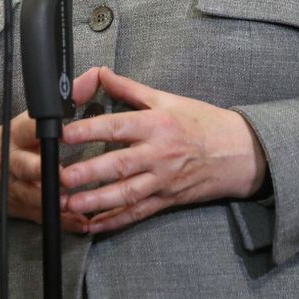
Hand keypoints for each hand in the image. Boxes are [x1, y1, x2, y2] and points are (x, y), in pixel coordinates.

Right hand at [0, 108, 88, 235]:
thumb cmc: (12, 143)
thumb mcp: (29, 119)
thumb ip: (66, 100)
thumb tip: (94, 76)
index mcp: (15, 135)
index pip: (27, 128)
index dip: (44, 131)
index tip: (61, 133)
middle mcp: (14, 161)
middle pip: (26, 166)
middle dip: (43, 172)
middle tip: (64, 177)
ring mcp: (16, 187)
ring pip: (35, 196)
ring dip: (56, 201)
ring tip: (74, 204)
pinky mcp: (23, 208)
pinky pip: (44, 217)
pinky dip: (64, 222)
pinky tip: (83, 223)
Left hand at [59, 67, 267, 233]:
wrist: (239, 152)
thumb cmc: (203, 122)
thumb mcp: (168, 99)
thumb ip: (130, 89)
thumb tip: (101, 73)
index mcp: (157, 124)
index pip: (118, 126)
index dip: (90, 130)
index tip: (65, 133)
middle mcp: (159, 154)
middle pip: (119, 165)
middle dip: (88, 172)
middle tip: (60, 177)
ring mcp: (163, 180)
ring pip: (126, 194)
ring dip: (96, 201)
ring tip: (69, 204)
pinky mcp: (167, 199)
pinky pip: (137, 213)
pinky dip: (115, 221)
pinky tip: (93, 225)